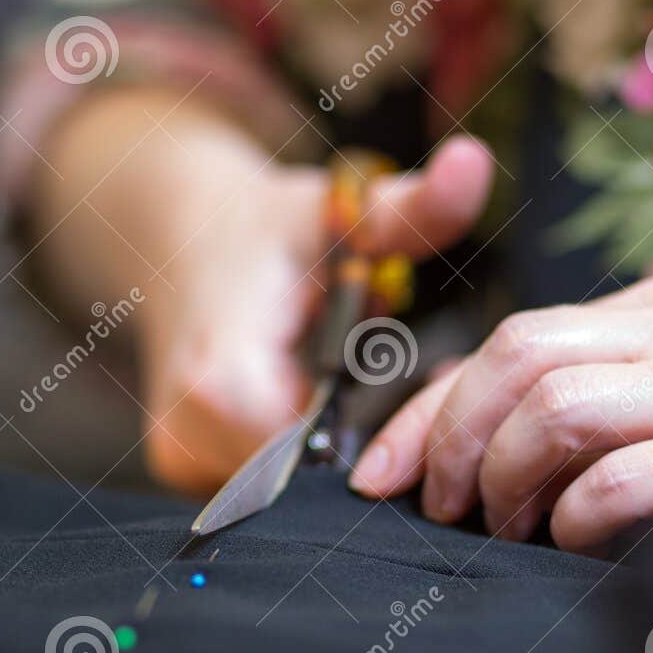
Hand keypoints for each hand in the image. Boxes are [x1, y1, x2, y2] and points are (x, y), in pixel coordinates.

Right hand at [135, 136, 493, 491]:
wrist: (180, 238)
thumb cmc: (271, 230)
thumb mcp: (342, 212)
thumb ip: (411, 208)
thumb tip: (474, 163)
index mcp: (220, 377)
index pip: (322, 457)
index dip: (374, 430)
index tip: (398, 383)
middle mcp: (186, 431)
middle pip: (308, 482)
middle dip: (354, 443)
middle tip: (375, 382)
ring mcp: (178, 460)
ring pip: (287, 490)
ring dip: (323, 453)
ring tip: (337, 392)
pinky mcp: (179, 470)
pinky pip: (259, 484)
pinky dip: (291, 458)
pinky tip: (304, 410)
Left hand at [349, 275, 652, 551]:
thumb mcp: (634, 432)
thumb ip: (546, 421)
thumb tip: (406, 459)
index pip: (510, 340)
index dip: (428, 412)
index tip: (377, 480)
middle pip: (521, 354)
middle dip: (456, 441)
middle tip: (449, 514)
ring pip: (557, 408)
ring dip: (507, 483)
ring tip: (515, 534)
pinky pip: (617, 479)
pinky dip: (576, 522)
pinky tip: (581, 547)